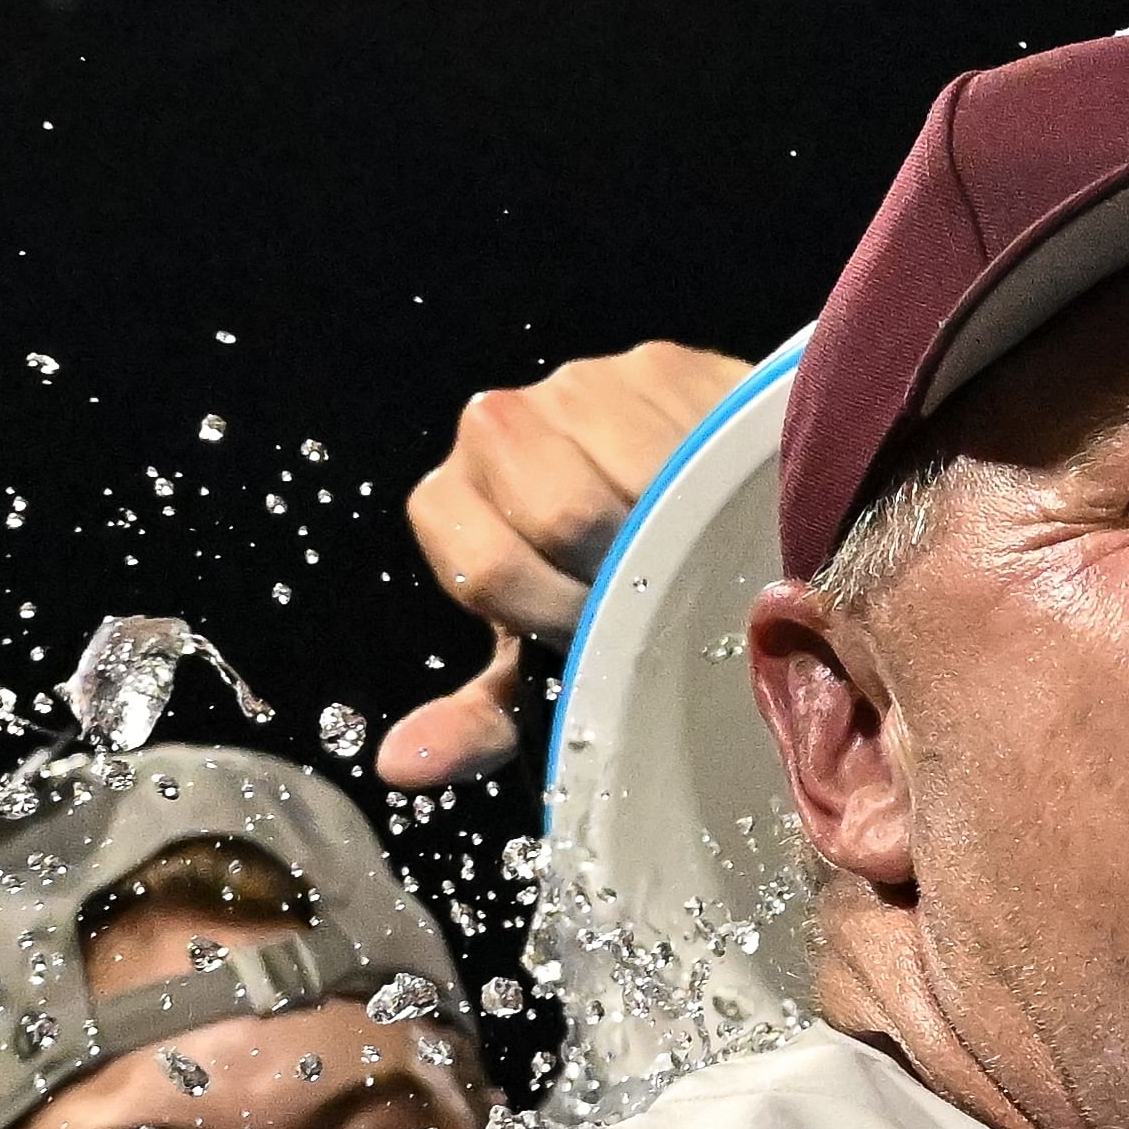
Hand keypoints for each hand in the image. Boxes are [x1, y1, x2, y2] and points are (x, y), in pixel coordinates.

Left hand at [388, 338, 760, 785]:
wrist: (694, 514)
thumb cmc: (608, 596)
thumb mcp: (546, 661)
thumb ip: (482, 715)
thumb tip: (402, 766)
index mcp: (449, 504)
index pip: (489, 569)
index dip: (559, 617)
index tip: (603, 631)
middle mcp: (494, 425)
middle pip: (559, 510)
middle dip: (621, 568)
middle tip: (660, 592)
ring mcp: (577, 384)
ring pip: (635, 468)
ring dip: (679, 522)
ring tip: (698, 548)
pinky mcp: (659, 362)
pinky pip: (692, 434)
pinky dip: (718, 480)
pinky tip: (725, 503)